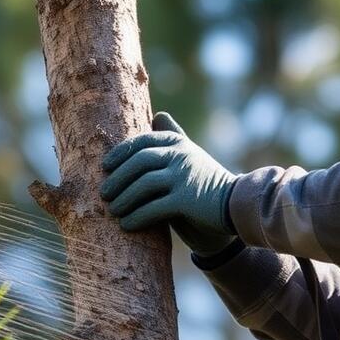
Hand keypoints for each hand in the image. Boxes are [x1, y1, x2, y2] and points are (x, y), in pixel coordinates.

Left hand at [100, 112, 236, 252]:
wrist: (235, 206)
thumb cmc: (205, 183)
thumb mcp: (190, 155)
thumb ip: (173, 137)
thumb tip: (157, 114)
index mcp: (179, 143)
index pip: (142, 141)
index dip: (120, 153)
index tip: (105, 166)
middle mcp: (181, 155)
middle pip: (139, 162)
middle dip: (118, 178)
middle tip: (104, 194)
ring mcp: (184, 176)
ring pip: (143, 185)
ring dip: (124, 200)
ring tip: (113, 211)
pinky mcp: (186, 200)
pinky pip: (153, 207)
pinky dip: (137, 217)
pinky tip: (127, 224)